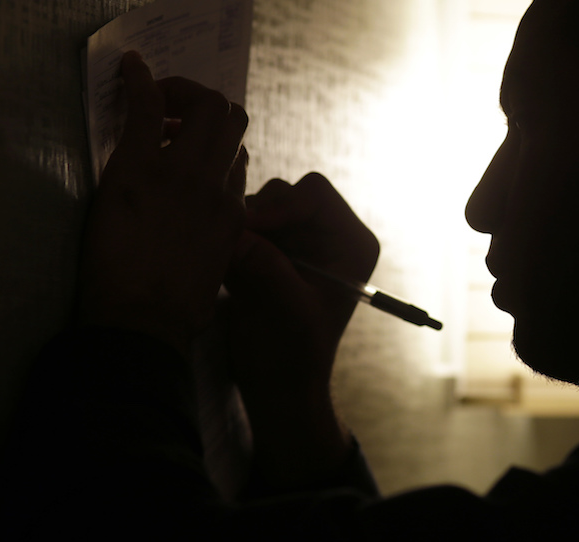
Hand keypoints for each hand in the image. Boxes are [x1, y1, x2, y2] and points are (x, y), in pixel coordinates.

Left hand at [78, 51, 247, 356]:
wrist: (144, 323)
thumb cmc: (176, 312)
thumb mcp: (214, 274)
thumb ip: (220, 243)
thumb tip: (212, 239)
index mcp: (235, 212)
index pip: (238, 159)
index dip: (216, 146)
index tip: (190, 147)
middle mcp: (218, 185)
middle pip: (232, 120)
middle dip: (206, 104)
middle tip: (175, 111)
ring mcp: (183, 173)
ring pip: (206, 106)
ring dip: (180, 92)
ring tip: (154, 98)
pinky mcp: (140, 169)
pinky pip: (148, 108)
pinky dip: (141, 80)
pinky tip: (131, 68)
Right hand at [222, 173, 379, 488]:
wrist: (277, 386)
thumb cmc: (294, 355)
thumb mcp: (288, 311)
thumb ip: (267, 269)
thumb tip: (235, 233)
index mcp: (351, 242)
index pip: (315, 194)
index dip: (279, 207)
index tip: (247, 231)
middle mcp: (327, 233)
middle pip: (283, 194)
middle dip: (257, 220)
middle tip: (234, 250)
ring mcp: (296, 240)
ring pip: (257, 208)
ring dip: (240, 233)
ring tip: (233, 269)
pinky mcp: (269, 251)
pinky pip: (241, 227)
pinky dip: (229, 243)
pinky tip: (227, 272)